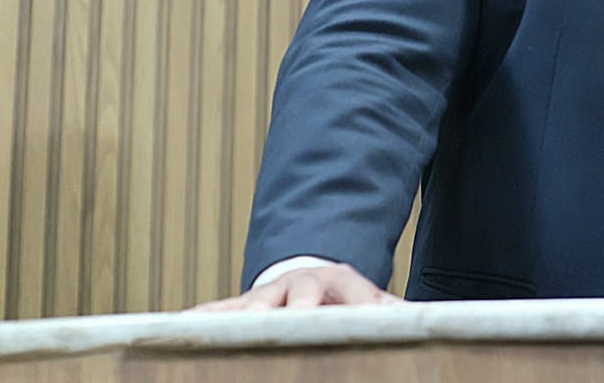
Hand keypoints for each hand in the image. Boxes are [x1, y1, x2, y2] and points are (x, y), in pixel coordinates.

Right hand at [192, 264, 404, 310]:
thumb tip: (421, 319)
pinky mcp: (241, 306)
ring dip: (241, 315)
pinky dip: (202, 319)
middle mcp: (301, 284)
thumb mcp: (371, 301)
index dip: (360, 304)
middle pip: (299, 296)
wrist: (310, 276)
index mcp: (339, 281)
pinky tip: (183, 326)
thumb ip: (391, 311)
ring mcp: (270, 294)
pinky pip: (218, 311)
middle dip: (295, 309)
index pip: (353, 292)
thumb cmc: (343, 299)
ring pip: (253, 304)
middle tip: (291, 321)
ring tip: (220, 327)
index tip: (364, 317)